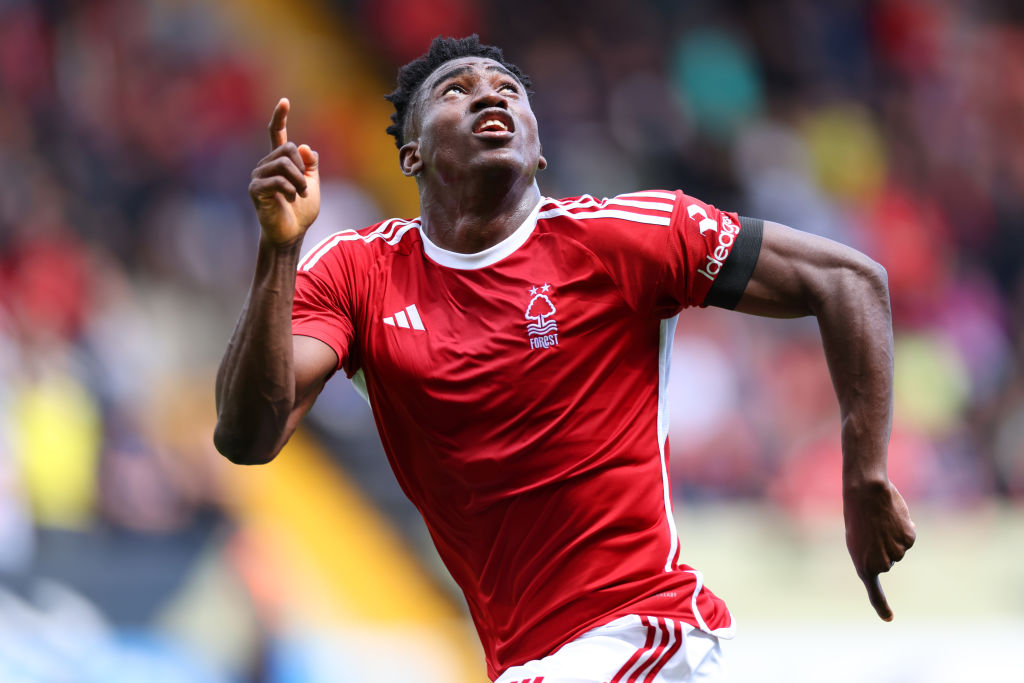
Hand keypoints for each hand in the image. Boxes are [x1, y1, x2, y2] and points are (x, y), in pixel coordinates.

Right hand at [248, 98, 320, 245]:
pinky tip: (291, 199)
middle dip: (302, 169)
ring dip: (299, 181)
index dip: (280, 118)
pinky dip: (291, 190)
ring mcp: (258, 176)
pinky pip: (278, 180)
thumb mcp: (312, 184)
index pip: (277, 134)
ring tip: (299, 195)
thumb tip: (304, 146)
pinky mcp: (256, 189)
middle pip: (288, 149)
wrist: (291, 232)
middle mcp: (266, 165)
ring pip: (284, 163)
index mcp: (279, 161)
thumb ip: (310, 165)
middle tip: (304, 188)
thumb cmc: (301, 211)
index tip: (284, 101)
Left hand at [843, 479, 915, 620]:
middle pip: (888, 562)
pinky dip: (902, 529)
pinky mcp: (909, 540)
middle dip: (881, 548)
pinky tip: (891, 519)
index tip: (888, 619)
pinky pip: (907, 538)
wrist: (866, 495)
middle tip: (869, 531)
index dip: (881, 606)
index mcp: (865, 567)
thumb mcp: (858, 540)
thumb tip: (897, 550)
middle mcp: (883, 565)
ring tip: (879, 523)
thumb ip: (874, 553)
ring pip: (899, 550)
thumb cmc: (857, 516)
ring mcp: (898, 553)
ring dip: (891, 537)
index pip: (874, 593)